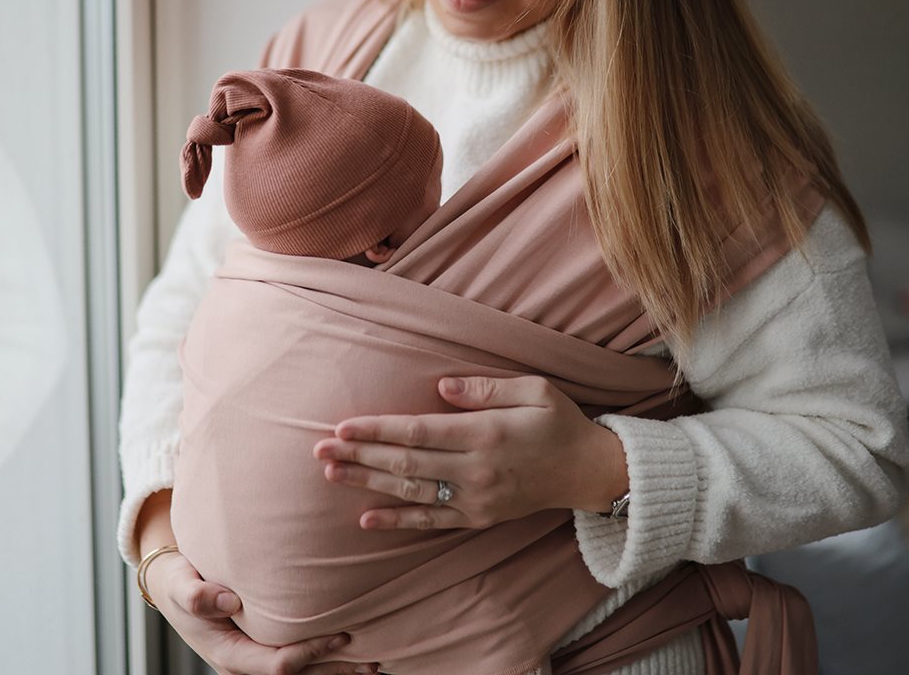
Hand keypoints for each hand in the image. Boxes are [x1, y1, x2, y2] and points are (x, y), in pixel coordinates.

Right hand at [142, 548, 377, 674]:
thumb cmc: (180, 581)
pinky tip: (352, 649)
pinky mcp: (264, 646)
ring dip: (337, 670)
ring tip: (376, 663)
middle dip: (335, 672)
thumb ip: (197, 594)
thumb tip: (228, 600)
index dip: (311, 653)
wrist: (175, 584)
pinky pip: (298, 659)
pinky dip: (325, 659)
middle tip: (375, 663)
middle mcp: (247, 663)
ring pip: (303, 674)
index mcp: (230, 654)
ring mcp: (256, 658)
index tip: (342, 635)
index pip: (278, 664)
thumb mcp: (180, 585)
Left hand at [312, 375, 627, 530]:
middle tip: (319, 451)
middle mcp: (475, 470)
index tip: (343, 427)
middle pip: (405, 463)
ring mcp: (476, 498)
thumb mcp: (534, 390)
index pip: (418, 432)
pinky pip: (431, 520)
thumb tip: (440, 388)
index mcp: (485, 433)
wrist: (589, 471)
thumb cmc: (559, 422)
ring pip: (411, 492)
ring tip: (332, 475)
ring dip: (368, 484)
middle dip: (359, 456)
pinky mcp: (479, 517)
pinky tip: (367, 518)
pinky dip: (398, 520)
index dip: (378, 430)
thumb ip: (485, 388)